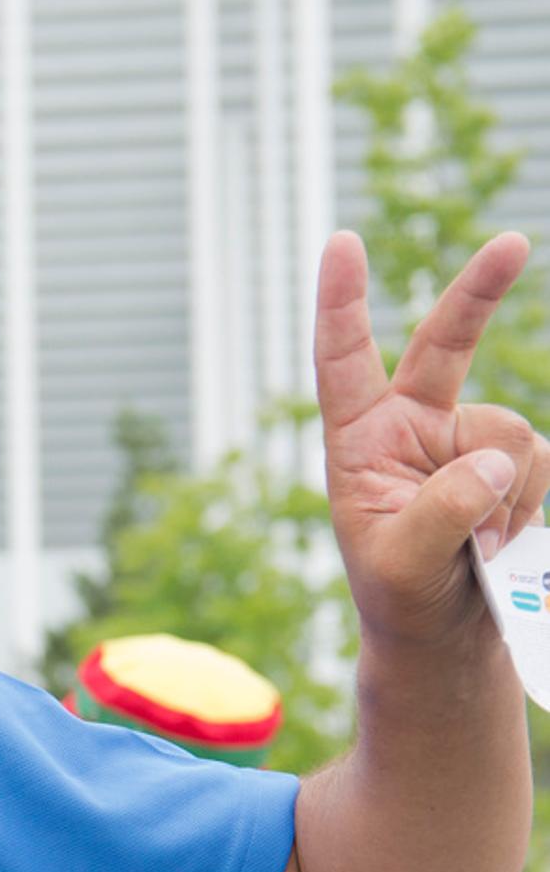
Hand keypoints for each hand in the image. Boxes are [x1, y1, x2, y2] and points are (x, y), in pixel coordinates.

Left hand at [314, 230, 549, 648]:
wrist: (447, 631)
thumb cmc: (403, 596)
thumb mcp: (403, 565)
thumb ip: (441, 513)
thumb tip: (491, 461)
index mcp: (358, 440)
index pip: (344, 361)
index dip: (342, 302)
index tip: (342, 241)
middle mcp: (412, 425)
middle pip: (446, 346)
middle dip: (479, 292)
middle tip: (510, 244)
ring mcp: (467, 439)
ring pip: (512, 435)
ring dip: (507, 497)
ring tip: (479, 548)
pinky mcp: (512, 460)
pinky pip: (542, 462)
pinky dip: (531, 504)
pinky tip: (505, 540)